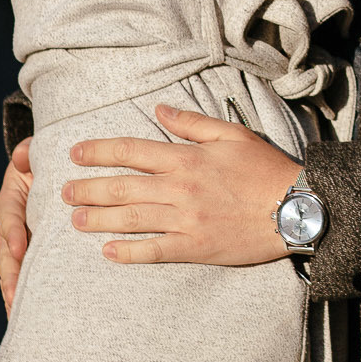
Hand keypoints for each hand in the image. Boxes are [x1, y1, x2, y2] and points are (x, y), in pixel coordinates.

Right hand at [0, 139, 32, 314]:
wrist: (54, 172)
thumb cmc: (46, 162)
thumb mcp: (37, 153)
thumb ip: (29, 153)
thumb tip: (23, 156)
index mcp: (12, 200)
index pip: (9, 217)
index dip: (13, 232)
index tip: (19, 248)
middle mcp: (12, 226)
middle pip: (8, 254)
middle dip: (11, 277)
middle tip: (15, 298)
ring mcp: (23, 243)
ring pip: (16, 271)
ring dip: (17, 293)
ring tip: (19, 315)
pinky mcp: (37, 255)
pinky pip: (33, 275)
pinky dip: (31, 295)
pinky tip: (36, 317)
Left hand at [60, 106, 301, 265]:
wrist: (296, 209)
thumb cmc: (266, 169)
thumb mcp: (232, 134)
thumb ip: (192, 122)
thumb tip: (159, 109)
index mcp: (186, 158)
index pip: (131, 151)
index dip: (99, 151)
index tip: (76, 153)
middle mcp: (179, 188)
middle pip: (122, 188)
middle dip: (88, 188)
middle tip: (64, 191)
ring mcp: (185, 220)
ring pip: (130, 220)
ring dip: (97, 219)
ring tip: (75, 220)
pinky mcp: (195, 247)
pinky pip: (153, 251)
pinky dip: (127, 252)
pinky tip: (107, 252)